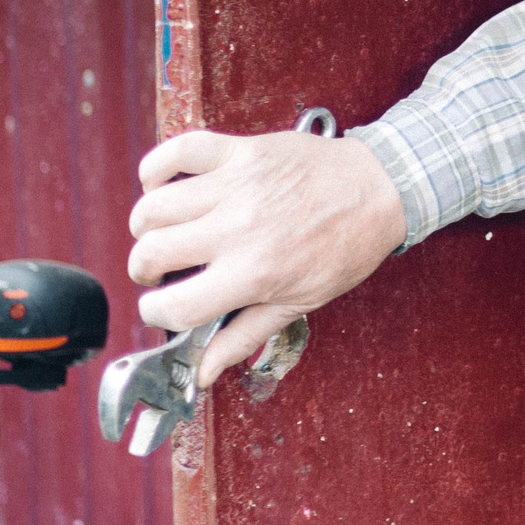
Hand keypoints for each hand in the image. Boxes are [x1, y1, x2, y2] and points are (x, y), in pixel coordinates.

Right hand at [126, 129, 407, 388]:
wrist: (381, 189)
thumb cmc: (345, 247)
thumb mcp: (300, 301)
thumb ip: (245, 336)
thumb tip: (204, 374)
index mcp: (254, 273)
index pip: (172, 305)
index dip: (155, 313)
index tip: (162, 308)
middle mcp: (239, 228)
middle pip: (151, 252)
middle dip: (144, 269)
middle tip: (160, 270)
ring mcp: (237, 185)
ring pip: (154, 205)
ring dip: (147, 225)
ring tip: (165, 232)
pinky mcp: (241, 151)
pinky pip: (176, 151)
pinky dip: (156, 168)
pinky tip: (164, 187)